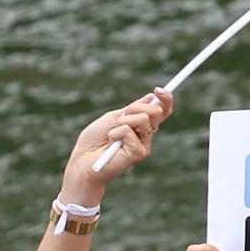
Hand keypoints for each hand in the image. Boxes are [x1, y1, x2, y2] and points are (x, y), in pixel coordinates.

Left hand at [61, 91, 169, 211]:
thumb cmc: (95, 139)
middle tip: (120, 118)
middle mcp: (146, 135)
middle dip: (136, 108)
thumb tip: (152, 97)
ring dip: (124, 120)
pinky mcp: (139, 153)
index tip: (158, 90)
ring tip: (112, 133)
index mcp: (142, 125)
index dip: (166, 99)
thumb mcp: (114, 117)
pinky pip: (130, 131)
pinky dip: (116, 133)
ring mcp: (144, 145)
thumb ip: (134, 109)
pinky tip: (111, 143)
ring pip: (144, 119)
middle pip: (156, 111)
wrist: (83, 161)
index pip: (162, 111)